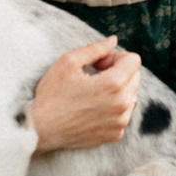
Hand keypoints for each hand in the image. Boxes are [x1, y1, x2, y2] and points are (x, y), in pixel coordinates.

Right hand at [29, 37, 143, 151]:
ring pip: (131, 96)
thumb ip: (95, 49)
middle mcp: (123, 105)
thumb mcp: (69, 62)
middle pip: (135, 77)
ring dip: (117, 91)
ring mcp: (120, 122)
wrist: (40, 129)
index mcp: (114, 84)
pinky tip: (92, 109)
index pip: (134, 60)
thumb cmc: (51, 94)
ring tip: (92, 94)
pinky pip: (123, 115)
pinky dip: (113, 109)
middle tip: (94, 77)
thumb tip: (113, 41)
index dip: (115, 57)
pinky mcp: (115, 135)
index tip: (98, 65)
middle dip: (118, 72)